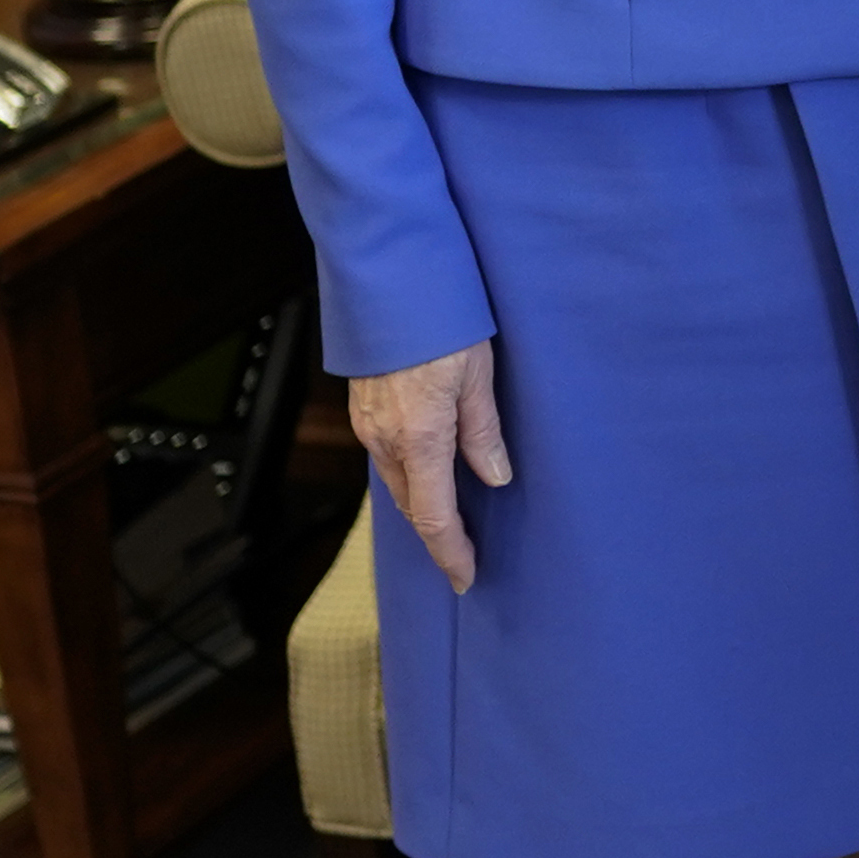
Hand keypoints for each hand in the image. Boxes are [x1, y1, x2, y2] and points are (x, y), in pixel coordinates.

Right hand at [349, 341, 511, 592]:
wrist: (387, 280)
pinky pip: (386, 455)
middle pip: (411, 505)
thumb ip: (483, 431)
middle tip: (464, 555)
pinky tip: (428, 470)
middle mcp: (386, 439)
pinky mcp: (363, 408)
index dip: (450, 552)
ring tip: (451, 519)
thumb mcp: (478, 375)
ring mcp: (369, 424)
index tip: (466, 577)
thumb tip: (494, 477)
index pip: (434, 516)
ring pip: (396, 481)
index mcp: (420, 439)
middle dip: (436, 535)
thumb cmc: (438, 319)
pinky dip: (408, 474)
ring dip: (422, 504)